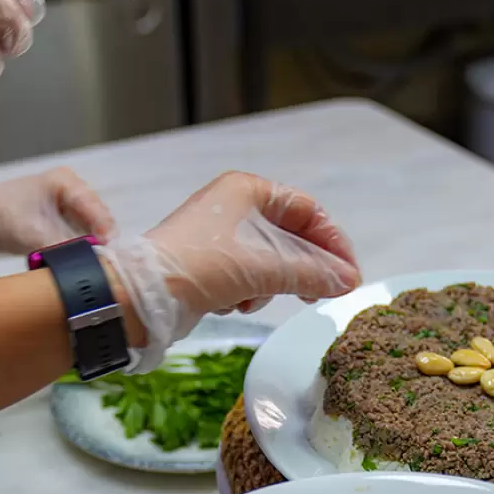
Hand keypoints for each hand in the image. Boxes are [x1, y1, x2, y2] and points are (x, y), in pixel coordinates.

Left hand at [0, 163, 114, 256]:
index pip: (98, 210)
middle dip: (99, 243)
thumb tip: (89, 265)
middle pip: (99, 222)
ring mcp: (67, 207)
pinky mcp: (60, 222)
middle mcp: (72, 192)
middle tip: (99, 266)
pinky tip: (75, 263)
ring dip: (88, 250)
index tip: (106, 256)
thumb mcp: (31, 233)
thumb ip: (63, 248)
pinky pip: (78, 239)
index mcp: (67, 183)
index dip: (105, 234)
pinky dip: (77, 252)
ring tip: (87, 267)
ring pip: (90, 232)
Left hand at [100, 172, 361, 370]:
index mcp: (248, 190)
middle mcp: (235, 207)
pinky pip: (248, 277)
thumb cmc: (201, 266)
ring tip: (257, 298)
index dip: (333, 243)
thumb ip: (313, 272)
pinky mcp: (210, 264)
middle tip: (321, 294)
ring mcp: (221, 236)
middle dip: (303, 269)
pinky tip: (234, 303)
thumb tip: (347, 281)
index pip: (308, 211)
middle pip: (292, 238)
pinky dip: (248, 293)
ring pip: (271, 262)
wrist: (144, 295)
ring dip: (272, 285)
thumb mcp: (266, 267)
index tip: (348, 274)